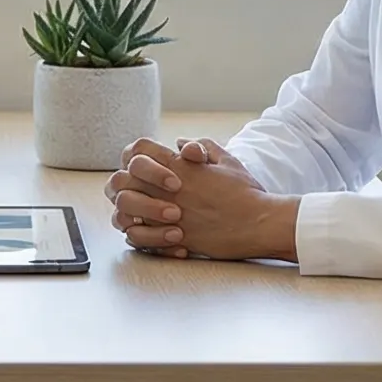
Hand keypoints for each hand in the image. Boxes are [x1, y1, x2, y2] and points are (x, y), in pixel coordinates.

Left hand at [103, 137, 296, 260]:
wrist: (260, 223)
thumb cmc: (246, 192)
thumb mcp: (227, 160)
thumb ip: (202, 147)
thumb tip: (180, 144)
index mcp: (180, 167)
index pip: (138, 150)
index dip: (135, 158)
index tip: (143, 169)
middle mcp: (169, 189)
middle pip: (121, 179)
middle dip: (123, 185)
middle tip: (135, 193)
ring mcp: (168, 214)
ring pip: (123, 209)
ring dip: (127, 211)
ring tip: (138, 215)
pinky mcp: (174, 238)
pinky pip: (138, 237)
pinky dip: (137, 235)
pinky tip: (147, 233)